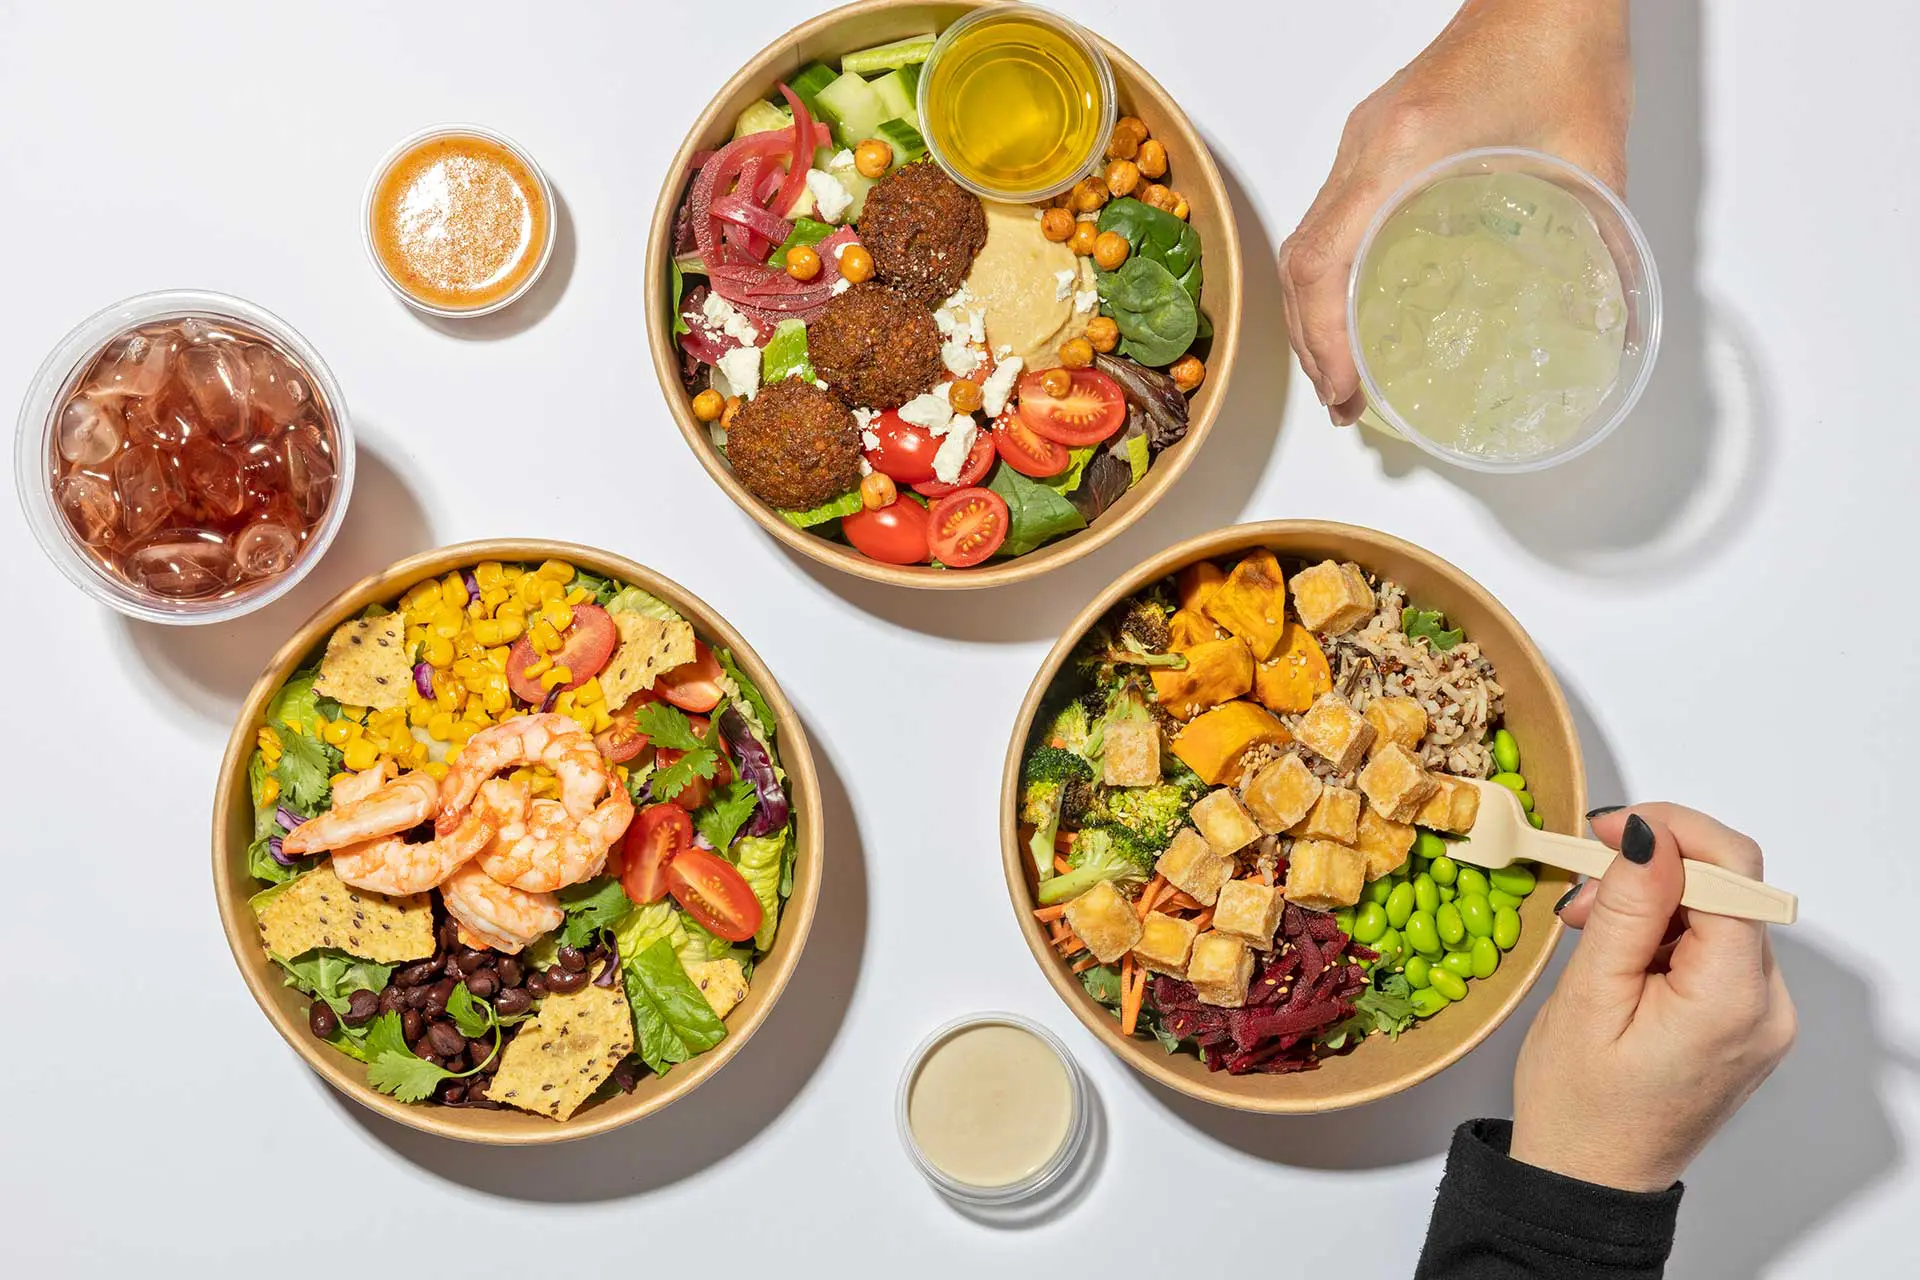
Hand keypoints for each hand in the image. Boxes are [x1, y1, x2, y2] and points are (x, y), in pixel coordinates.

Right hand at [1277, 0, 1632, 422]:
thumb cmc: (1563, 47)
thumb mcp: (1593, 154)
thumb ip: (1604, 246)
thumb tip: (1615, 326)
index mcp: (1403, 150)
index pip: (1325, 258)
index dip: (1322, 336)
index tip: (1343, 391)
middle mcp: (1365, 148)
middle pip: (1300, 260)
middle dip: (1309, 342)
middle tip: (1342, 403)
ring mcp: (1361, 143)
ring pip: (1304, 243)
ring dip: (1310, 314)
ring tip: (1340, 372)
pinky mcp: (1372, 140)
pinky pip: (1326, 219)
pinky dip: (1327, 276)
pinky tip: (1354, 308)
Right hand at [1509, 804, 1796, 1191]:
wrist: (1588, 1178)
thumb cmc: (1578, 1105)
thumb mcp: (1588, 997)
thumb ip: (1626, 909)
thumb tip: (1650, 836)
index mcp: (1733, 1002)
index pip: (1734, 873)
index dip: (1672, 832)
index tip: (1609, 827)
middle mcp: (1767, 1007)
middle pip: (1729, 890)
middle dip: (1653, 869)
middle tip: (1581, 885)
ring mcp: (1762, 1016)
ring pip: (1718, 914)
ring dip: (1653, 901)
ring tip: (1588, 931)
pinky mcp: (1745, 1020)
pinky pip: (1714, 947)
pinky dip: (1664, 932)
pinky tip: (1617, 955)